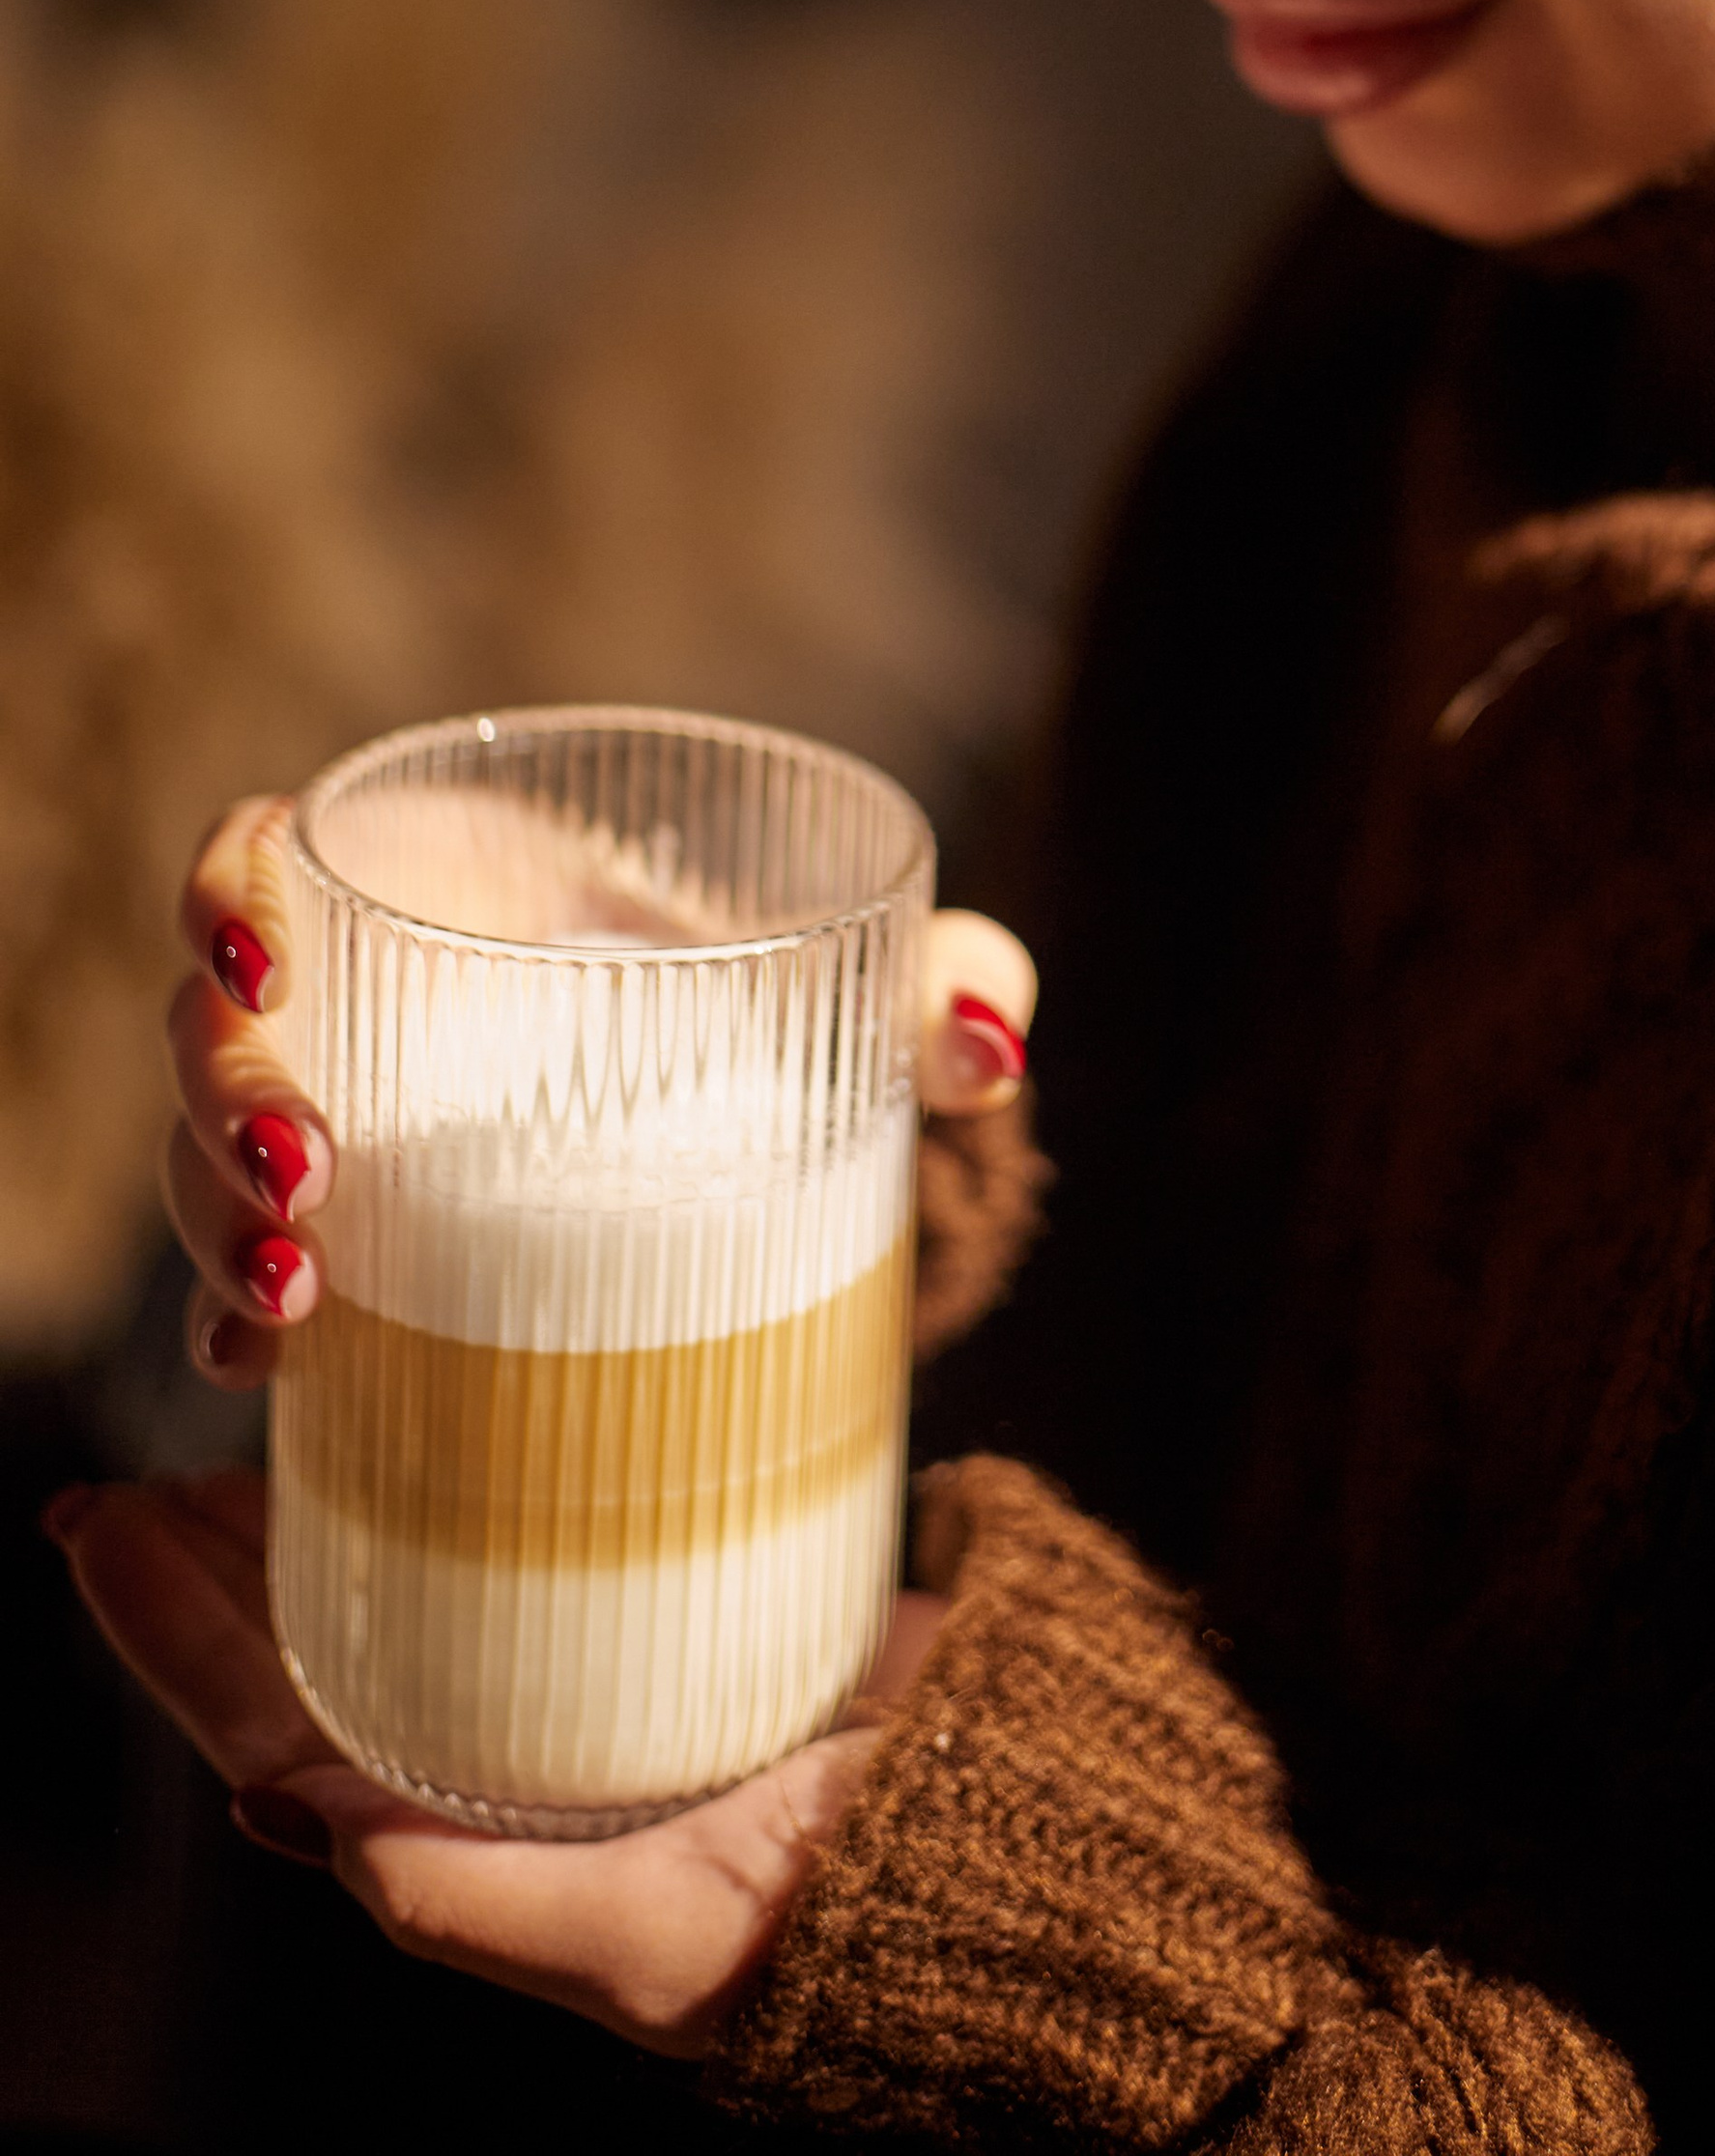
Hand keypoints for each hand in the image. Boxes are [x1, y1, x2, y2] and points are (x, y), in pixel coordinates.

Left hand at [48, 1468, 945, 2052]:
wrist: (1038, 1826)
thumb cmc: (847, 1911)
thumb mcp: (647, 1943)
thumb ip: (472, 1902)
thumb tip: (288, 1815)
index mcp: (489, 1849)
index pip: (276, 1731)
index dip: (173, 1637)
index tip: (99, 1516)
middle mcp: (526, 1763)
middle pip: (320, 1645)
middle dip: (222, 1556)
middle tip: (155, 1444)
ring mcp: (604, 1673)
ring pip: (417, 1578)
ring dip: (330, 1505)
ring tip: (270, 1415)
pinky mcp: (695, 1586)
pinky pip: (546, 1519)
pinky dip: (474, 1462)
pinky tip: (457, 1398)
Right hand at [166, 794, 1037, 1384]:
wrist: (748, 1123)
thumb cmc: (768, 999)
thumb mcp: (837, 975)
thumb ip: (927, 983)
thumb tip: (991, 1046)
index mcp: (432, 886)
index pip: (258, 859)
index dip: (223, 896)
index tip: (258, 960)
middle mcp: (354, 1003)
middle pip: (208, 1033)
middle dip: (225, 1102)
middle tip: (311, 1171)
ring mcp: (334, 1132)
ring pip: (203, 1166)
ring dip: (218, 1227)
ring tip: (300, 1297)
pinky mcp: (340, 1253)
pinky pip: (232, 1288)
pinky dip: (232, 1329)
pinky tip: (266, 1374)